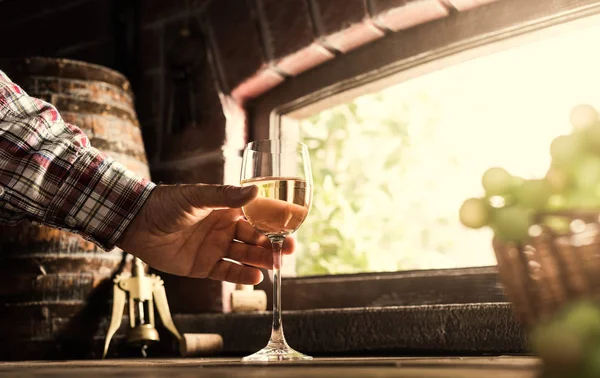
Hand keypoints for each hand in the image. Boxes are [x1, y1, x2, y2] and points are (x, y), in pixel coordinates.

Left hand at [116, 184, 294, 283]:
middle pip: (255, 238)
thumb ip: (226, 196)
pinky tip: (256, 278)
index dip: (275, 221)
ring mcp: (215, 248)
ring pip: (245, 255)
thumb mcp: (198, 196)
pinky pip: (227, 272)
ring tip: (276, 264)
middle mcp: (224, 228)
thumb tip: (255, 192)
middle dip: (273, 244)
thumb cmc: (166, 203)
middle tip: (290, 249)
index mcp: (226, 208)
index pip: (256, 215)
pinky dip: (241, 275)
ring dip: (261, 260)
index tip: (293, 225)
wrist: (137, 223)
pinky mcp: (204, 266)